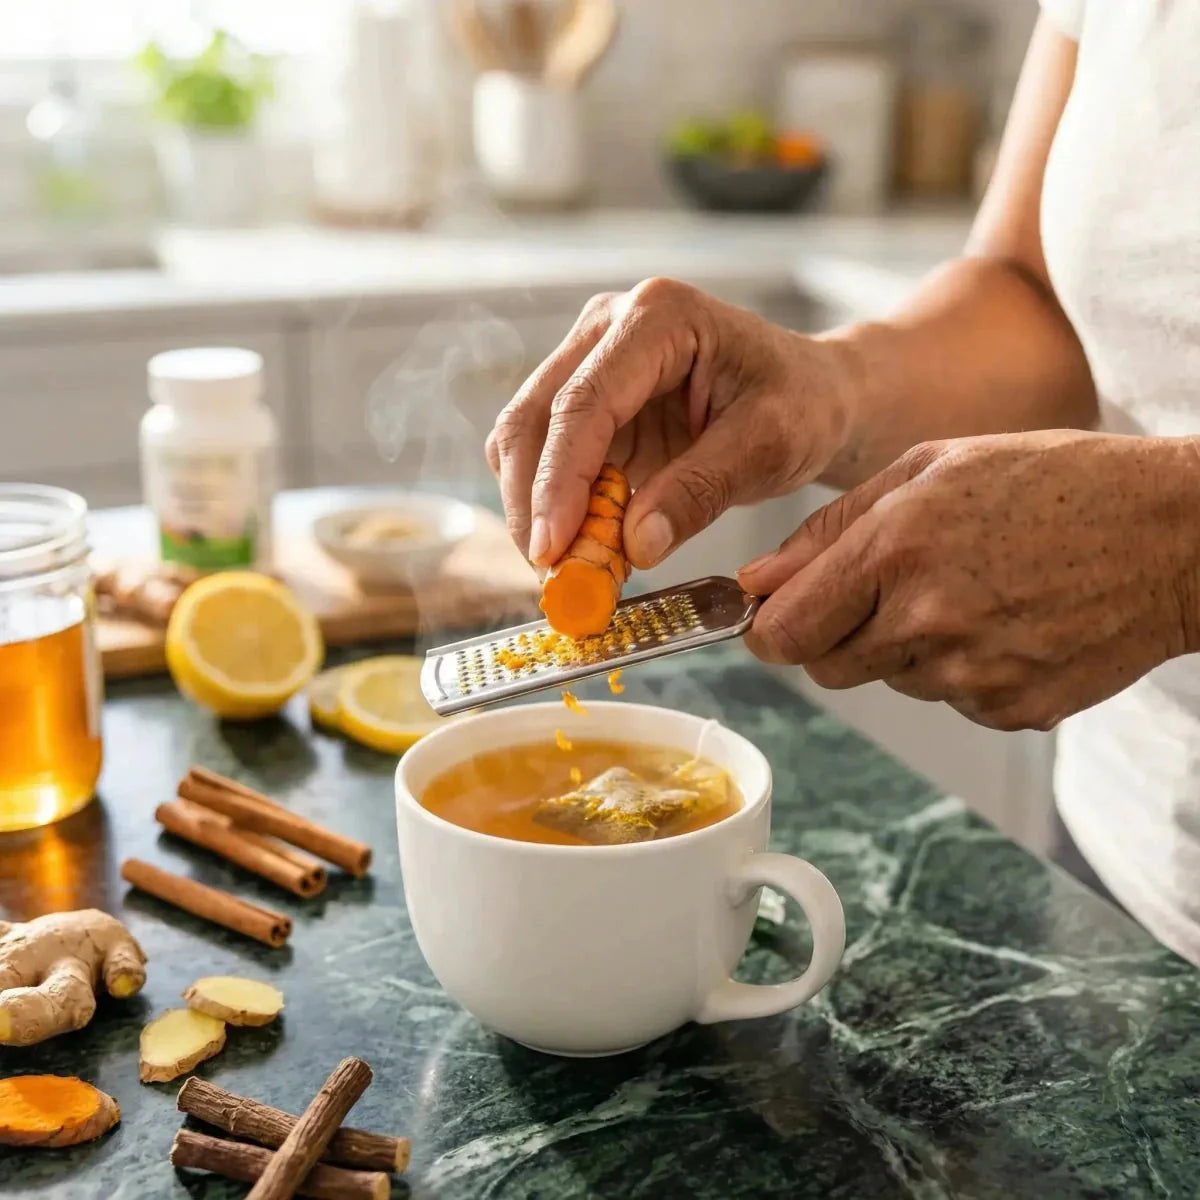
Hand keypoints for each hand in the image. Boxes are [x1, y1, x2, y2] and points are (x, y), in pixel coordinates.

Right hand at [485, 278, 854, 567]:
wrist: (816, 395)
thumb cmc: (803, 404)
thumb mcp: (769, 447)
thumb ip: (700, 492)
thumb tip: (632, 546)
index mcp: (659, 316)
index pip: (584, 401)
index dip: (558, 479)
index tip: (552, 547)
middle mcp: (609, 328)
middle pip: (533, 416)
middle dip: (532, 500)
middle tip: (552, 573)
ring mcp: (590, 362)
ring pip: (523, 439)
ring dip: (533, 507)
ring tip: (570, 567)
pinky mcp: (588, 404)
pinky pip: (545, 459)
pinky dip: (551, 507)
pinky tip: (581, 545)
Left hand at [738, 431, 1199, 730]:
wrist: (1173, 534)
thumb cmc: (1055, 483)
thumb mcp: (930, 467)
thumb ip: (828, 530)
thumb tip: (758, 584)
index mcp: (896, 548)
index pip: (783, 632)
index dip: (769, 629)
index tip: (775, 619)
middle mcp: (926, 621)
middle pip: (825, 668)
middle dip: (836, 635)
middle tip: (889, 589)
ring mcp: (971, 675)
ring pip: (890, 681)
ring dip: (905, 647)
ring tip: (969, 591)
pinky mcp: (1010, 710)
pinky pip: (949, 701)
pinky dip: (962, 670)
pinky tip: (1006, 620)